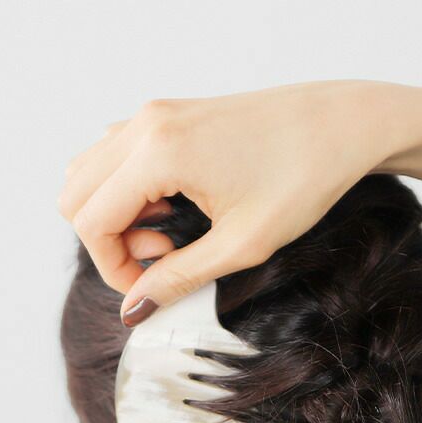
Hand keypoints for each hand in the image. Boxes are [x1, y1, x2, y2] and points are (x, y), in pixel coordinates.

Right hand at [58, 80, 400, 323]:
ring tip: (169, 231)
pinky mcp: (169, 114)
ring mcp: (155, 113)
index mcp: (159, 151)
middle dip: (106, 240)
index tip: (150, 287)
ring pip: (90, 173)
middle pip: (75, 194)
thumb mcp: (242, 243)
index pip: (91, 220)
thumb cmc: (304, 177)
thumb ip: (178, 277)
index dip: (112, 267)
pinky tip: (173, 203)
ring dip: (114, 213)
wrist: (346, 122)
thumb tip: (133, 309)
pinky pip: (117, 155)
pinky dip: (127, 188)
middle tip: (162, 256)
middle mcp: (146, 124)